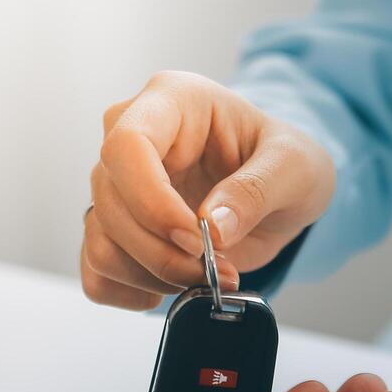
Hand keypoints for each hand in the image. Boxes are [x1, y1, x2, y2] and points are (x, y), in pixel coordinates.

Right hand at [81, 71, 335, 309]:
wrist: (278, 188)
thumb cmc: (284, 162)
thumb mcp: (295, 167)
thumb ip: (255, 191)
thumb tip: (211, 228)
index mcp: (172, 100)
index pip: (127, 145)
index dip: (153, 202)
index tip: (196, 239)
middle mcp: (129, 135)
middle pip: (110, 203)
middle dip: (162, 253)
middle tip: (216, 270)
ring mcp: (115, 184)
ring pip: (100, 243)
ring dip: (152, 276)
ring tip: (203, 276)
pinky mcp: (113, 227)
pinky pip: (96, 271)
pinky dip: (131, 291)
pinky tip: (171, 286)